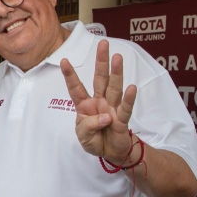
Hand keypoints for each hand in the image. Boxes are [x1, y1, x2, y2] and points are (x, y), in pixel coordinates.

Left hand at [60, 40, 136, 163]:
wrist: (110, 153)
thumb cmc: (94, 140)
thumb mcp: (82, 136)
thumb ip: (88, 126)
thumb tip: (105, 116)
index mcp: (85, 105)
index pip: (76, 88)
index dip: (70, 75)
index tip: (63, 60)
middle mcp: (99, 102)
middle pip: (100, 79)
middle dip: (101, 62)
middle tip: (103, 43)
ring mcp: (112, 108)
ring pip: (114, 88)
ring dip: (116, 73)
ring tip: (118, 57)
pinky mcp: (122, 119)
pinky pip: (126, 108)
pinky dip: (129, 99)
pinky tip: (133, 87)